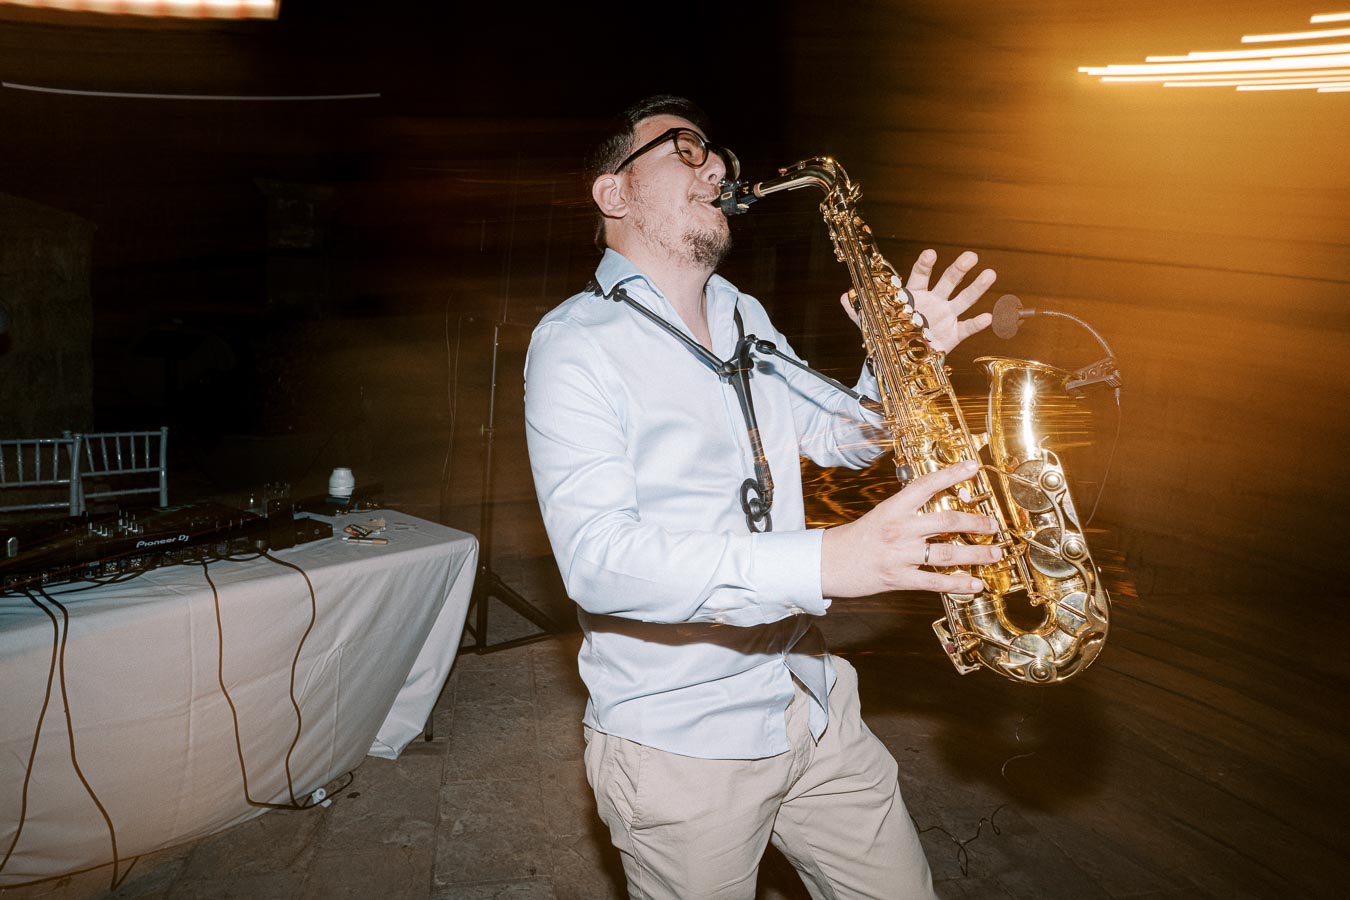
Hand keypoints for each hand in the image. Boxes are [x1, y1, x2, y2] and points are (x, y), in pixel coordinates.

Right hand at [820, 460, 1002, 597]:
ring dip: (977, 553)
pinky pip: (935, 581)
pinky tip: (976, 584)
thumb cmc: (855, 539)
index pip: (926, 485)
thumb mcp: (880, 516)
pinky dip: (959, 584)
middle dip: (976, 521)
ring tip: (996, 553)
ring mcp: (900, 554)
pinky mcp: (899, 578)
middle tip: (994, 524)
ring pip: (947, 552)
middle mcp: (899, 529)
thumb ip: (908, 512)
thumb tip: (939, 512)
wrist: (827, 563)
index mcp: (893, 508)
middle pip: (947, 520)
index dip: (951, 474)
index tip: (973, 466)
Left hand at [837, 249, 994, 352]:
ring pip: (964, 299)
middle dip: (959, 268)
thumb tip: (844, 297)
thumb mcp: (870, 323)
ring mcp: (945, 316)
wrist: (901, 357)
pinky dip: (978, 323)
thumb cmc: (889, 335)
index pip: (920, 275)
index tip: (930, 254)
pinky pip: (968, 327)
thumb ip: (858, 310)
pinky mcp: (954, 333)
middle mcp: (933, 302)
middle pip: (948, 281)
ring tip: (990, 273)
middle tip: (970, 256)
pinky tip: (989, 316)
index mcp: (914, 295)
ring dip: (977, 287)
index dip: (925, 264)